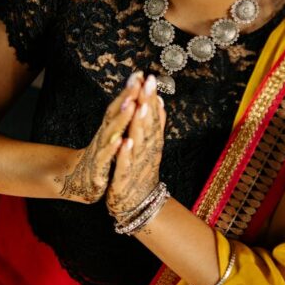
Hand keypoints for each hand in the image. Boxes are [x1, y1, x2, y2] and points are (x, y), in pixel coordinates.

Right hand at [55, 71, 141, 202]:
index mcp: (109, 129)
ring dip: (121, 118)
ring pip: (111, 132)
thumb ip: (120, 119)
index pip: (119, 106)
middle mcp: (103, 136)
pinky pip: (106, 158)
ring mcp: (99, 151)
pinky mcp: (98, 169)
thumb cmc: (98, 158)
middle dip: (126, 97)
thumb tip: (134, 98)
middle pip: (114, 114)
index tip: (140, 73)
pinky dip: (113, 149)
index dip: (129, 90)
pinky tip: (120, 141)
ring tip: (132, 104)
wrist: (75, 182)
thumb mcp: (110, 138)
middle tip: (136, 81)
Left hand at [107, 73, 166, 216]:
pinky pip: (126, 166)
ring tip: (141, 105)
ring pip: (140, 143)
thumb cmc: (140, 174)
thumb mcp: (149, 148)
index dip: (151, 98)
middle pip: (149, 126)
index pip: (153, 118)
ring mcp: (137, 167)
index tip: (150, 77)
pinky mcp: (125, 181)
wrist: (137, 207)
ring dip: (141, 124)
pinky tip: (126, 141)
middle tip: (149, 82)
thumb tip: (159, 101)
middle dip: (148, 103)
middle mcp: (147, 154)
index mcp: (151, 145)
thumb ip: (154, 126)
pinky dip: (126, 154)